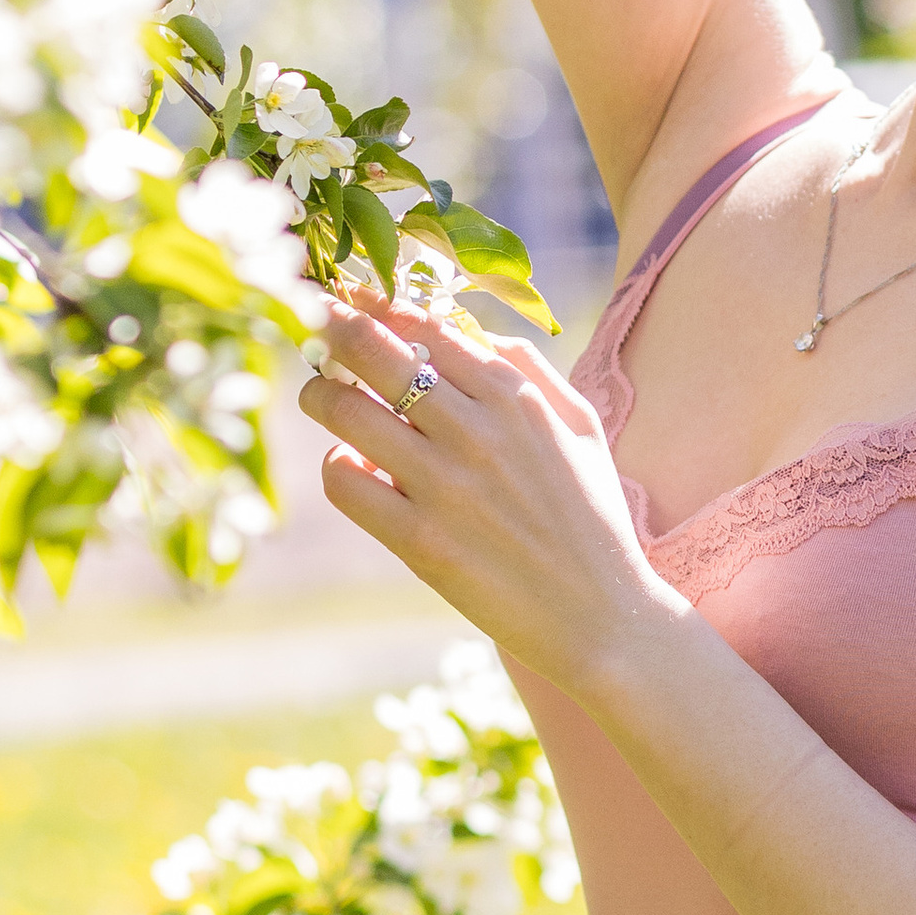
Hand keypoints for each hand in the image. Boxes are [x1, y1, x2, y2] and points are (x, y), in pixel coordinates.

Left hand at [298, 300, 675, 697]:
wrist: (601, 617)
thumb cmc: (593, 519)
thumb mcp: (581, 427)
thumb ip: (530, 371)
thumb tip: (470, 330)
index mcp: (518, 397)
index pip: (427, 323)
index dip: (380, 303)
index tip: (353, 298)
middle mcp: (477, 431)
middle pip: (374, 350)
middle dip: (332, 325)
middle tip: (314, 323)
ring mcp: (445, 485)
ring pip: (345, 409)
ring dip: (320, 393)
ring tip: (321, 395)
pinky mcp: (419, 540)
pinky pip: (344, 481)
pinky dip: (337, 465)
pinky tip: (352, 467)